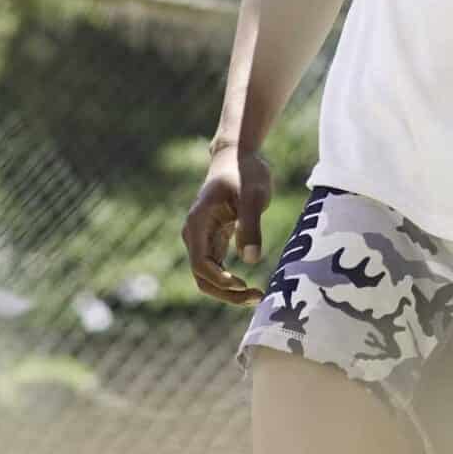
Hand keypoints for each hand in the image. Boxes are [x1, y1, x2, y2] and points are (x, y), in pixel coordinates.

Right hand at [183, 150, 272, 304]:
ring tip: (258, 296)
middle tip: (256, 297)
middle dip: (226, 293)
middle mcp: (194, 234)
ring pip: (208, 276)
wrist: (238, 156)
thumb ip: (250, 225)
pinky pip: (216, 269)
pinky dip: (230, 281)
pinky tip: (250, 287)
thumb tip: (251, 259)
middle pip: (202, 276)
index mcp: (198, 222)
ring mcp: (202, 239)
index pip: (200, 263)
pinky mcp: (213, 240)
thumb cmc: (245, 171)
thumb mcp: (253, 195)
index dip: (220, 280)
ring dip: (228, 291)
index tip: (243, 284)